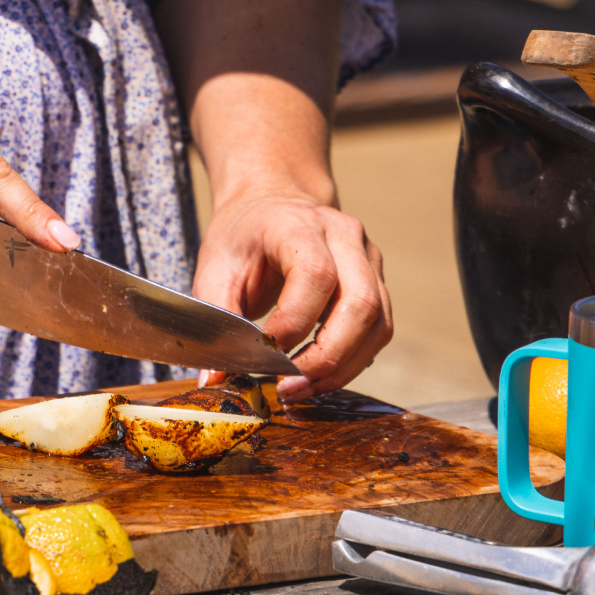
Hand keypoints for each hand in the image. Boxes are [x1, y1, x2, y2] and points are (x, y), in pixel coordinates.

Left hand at [190, 182, 390, 402]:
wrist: (269, 206)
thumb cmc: (242, 238)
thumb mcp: (215, 270)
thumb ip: (217, 320)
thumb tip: (215, 379)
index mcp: (298, 223)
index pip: (316, 274)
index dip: (294, 322)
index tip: (266, 351)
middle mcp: (343, 234)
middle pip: (360, 302)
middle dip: (327, 357)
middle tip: (289, 385)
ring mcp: (367, 255)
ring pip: (377, 322)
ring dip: (344, 366)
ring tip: (303, 388)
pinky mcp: (376, 280)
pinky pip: (379, 329)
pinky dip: (354, 360)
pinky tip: (320, 373)